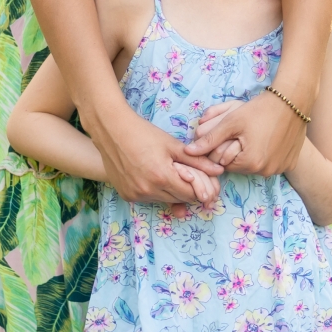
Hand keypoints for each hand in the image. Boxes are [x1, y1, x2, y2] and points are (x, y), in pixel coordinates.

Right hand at [87, 98, 221, 204]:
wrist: (111, 130)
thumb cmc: (143, 133)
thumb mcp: (172, 145)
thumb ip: (197, 160)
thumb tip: (219, 170)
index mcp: (162, 177)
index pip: (191, 194)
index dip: (199, 187)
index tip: (201, 178)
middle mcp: (148, 190)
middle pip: (179, 200)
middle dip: (187, 189)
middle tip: (187, 175)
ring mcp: (135, 195)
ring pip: (164, 200)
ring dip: (171, 191)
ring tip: (168, 173)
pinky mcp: (126, 195)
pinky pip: (149, 199)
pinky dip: (155, 191)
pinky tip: (153, 176)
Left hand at [184, 89, 306, 175]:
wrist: (293, 101)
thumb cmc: (259, 110)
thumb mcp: (231, 122)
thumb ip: (209, 139)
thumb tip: (188, 151)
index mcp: (249, 163)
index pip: (223, 162)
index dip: (223, 147)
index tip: (230, 133)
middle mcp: (265, 171)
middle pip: (239, 165)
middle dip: (236, 150)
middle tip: (242, 132)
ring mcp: (279, 169)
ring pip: (254, 165)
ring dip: (251, 153)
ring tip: (255, 133)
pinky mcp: (289, 164)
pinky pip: (271, 163)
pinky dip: (267, 154)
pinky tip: (269, 137)